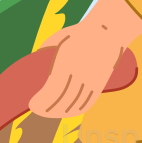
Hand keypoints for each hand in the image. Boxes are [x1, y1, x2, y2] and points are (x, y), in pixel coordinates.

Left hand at [27, 0, 141, 117]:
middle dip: (48, 110)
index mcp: (67, 60)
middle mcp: (81, 72)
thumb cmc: (79, 32)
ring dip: (61, 112)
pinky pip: (88, 102)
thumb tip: (34, 63)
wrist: (109, 29)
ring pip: (76, 104)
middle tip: (37, 110)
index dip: (41, 102)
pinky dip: (76, 110)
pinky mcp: (101, 83)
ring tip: (49, 113)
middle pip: (63, 101)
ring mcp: (92, 80)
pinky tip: (67, 112)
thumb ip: (45, 51)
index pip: (53, 90)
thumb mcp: (58, 38)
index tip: (31, 104)